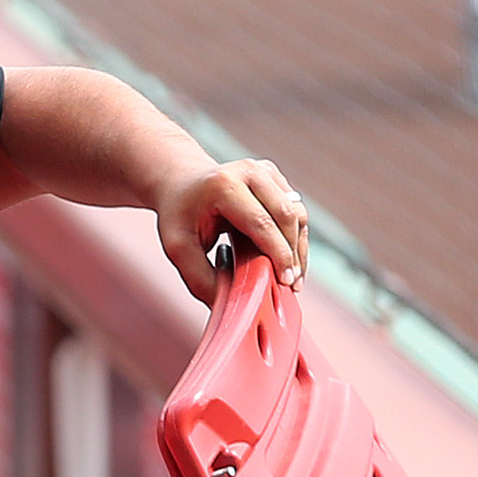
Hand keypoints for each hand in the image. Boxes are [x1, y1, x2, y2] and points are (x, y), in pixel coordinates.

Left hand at [153, 157, 309, 303]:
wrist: (180, 181)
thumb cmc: (179, 215)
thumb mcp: (178, 248)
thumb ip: (201, 278)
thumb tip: (230, 305)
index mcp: (224, 184)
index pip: (262, 222)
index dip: (278, 254)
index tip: (286, 282)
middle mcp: (248, 172)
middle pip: (287, 216)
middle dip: (293, 254)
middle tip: (292, 285)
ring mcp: (264, 171)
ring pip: (298, 212)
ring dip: (299, 247)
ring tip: (293, 276)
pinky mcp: (275, 177)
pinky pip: (296, 209)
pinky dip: (296, 236)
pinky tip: (288, 259)